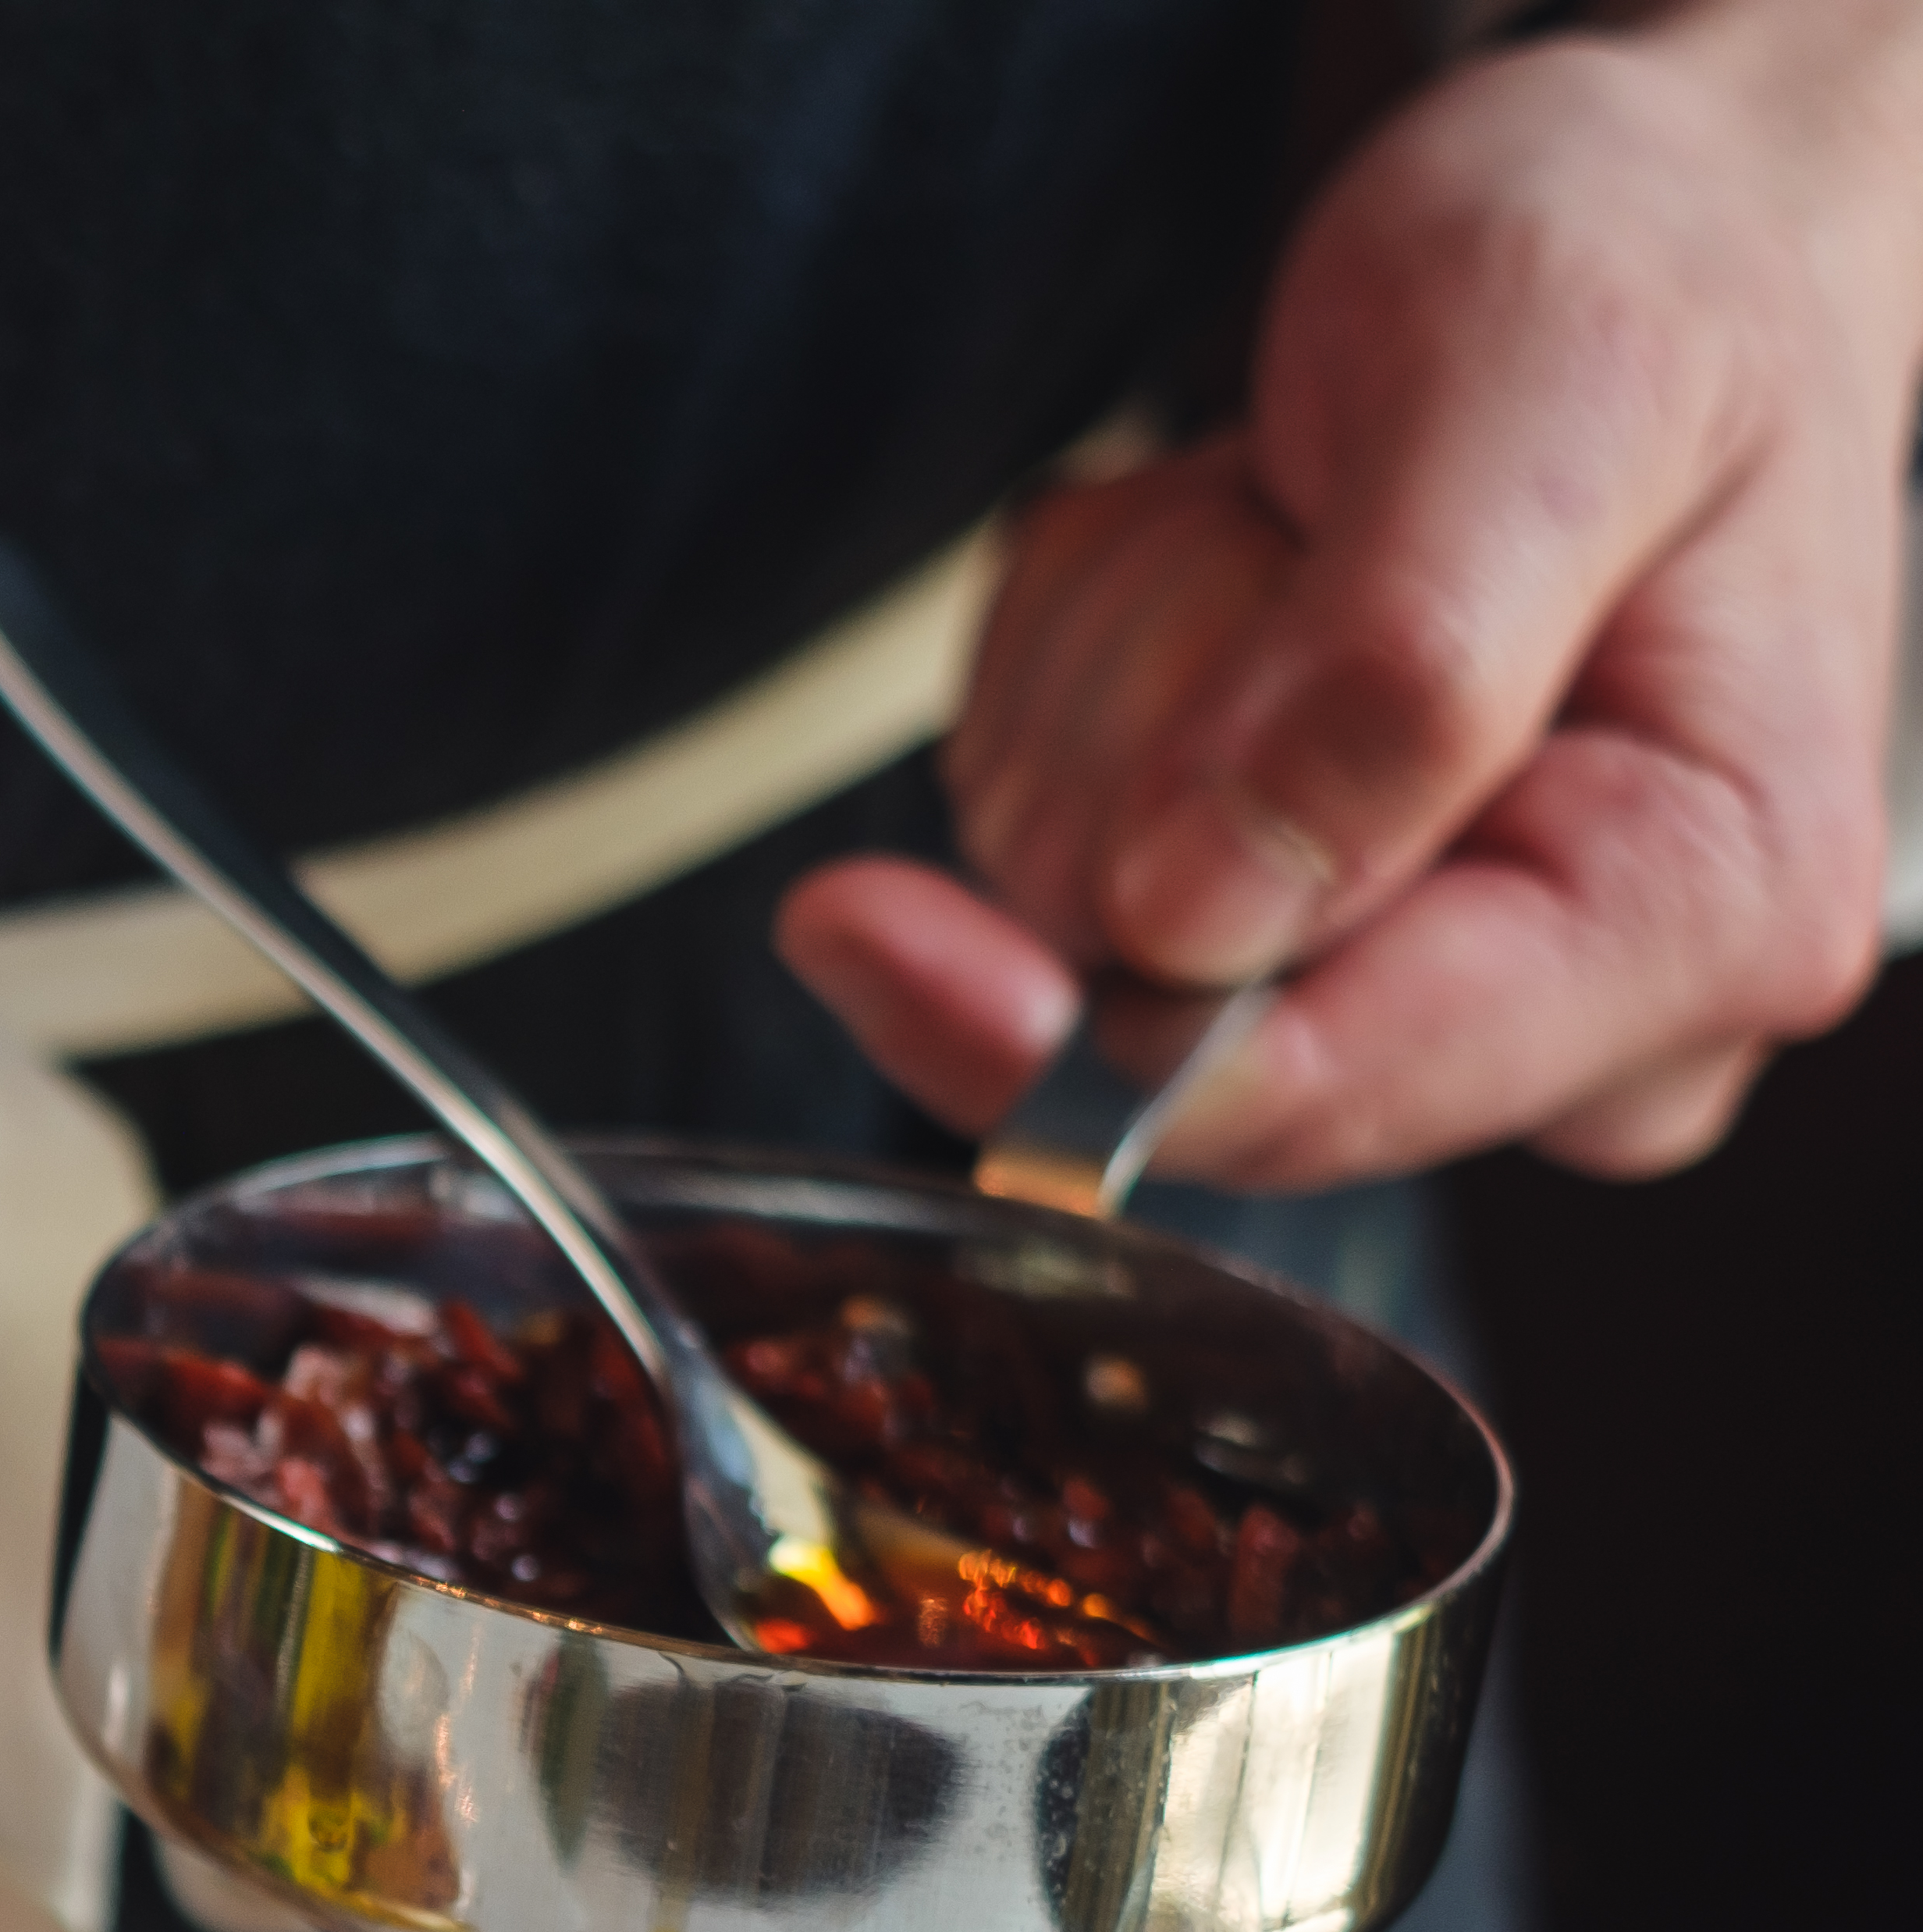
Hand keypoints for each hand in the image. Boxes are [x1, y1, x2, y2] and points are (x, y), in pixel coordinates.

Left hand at [780, 0, 1922, 1185]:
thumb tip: (1195, 917)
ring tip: (1289, 513)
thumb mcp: (1555, 389)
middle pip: (1153, 1002)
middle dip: (1137, 743)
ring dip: (1115, 679)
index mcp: (1704, 912)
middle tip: (1287, 511)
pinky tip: (1236, 554)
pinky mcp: (1294, 930)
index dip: (1055, 1037)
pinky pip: (1045, 845)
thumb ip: (1398, 666)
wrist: (1647, 216)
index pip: (1317, 1088)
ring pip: (1070, 913)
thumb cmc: (1649, 269)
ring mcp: (1425, 978)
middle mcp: (1580, 1011)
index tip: (853, 928)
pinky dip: (1088, 677)